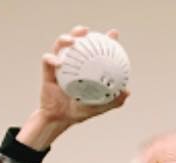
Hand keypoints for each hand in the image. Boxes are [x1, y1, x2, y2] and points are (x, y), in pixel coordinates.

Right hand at [20, 27, 128, 149]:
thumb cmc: (80, 110)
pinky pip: (47, 60)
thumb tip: (127, 92)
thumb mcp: (100, 106)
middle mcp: (73, 62)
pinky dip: (52, 59)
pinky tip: (58, 62)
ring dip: (65, 39)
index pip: (96, 49)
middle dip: (80, 31)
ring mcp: (59, 65)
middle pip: (76, 41)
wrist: (61, 118)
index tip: (113, 34)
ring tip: (72, 40)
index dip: (105, 40)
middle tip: (86, 30)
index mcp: (87, 67)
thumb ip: (114, 100)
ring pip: (60, 45)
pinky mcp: (47, 71)